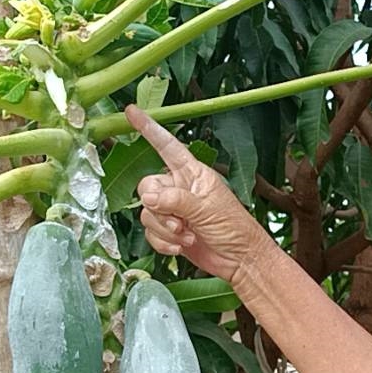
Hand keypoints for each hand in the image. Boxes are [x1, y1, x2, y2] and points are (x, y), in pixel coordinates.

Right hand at [124, 104, 269, 282]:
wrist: (239, 260)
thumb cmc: (234, 229)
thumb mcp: (207, 209)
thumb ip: (176, 200)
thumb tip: (149, 198)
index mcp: (193, 173)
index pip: (167, 146)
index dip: (149, 129)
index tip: (132, 112)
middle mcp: (179, 188)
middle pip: (147, 186)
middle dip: (160, 208)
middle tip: (180, 222)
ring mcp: (173, 210)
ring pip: (147, 212)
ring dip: (165, 229)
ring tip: (187, 236)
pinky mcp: (168, 231)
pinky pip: (150, 232)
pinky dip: (163, 243)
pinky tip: (181, 247)